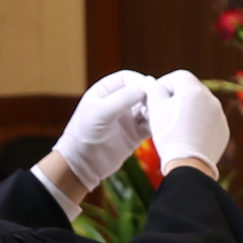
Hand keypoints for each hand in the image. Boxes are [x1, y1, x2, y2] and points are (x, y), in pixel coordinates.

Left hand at [48, 70, 154, 190]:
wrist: (81, 165)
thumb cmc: (83, 134)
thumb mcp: (101, 112)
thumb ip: (123, 98)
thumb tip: (147, 86)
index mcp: (105, 91)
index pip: (126, 78)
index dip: (139, 81)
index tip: (149, 87)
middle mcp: (117, 103)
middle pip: (140, 92)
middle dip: (150, 95)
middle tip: (159, 100)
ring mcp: (127, 119)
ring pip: (148, 108)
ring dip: (155, 110)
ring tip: (158, 114)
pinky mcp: (135, 135)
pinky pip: (150, 125)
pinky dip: (157, 124)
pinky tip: (160, 126)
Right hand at [148, 70, 228, 172]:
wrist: (189, 165)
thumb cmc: (169, 135)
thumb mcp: (155, 109)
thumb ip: (154, 90)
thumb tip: (154, 84)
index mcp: (194, 90)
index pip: (179, 76)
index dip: (165, 83)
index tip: (155, 95)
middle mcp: (211, 99)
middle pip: (191, 89)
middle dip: (176, 96)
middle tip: (162, 109)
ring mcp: (219, 115)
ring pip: (201, 104)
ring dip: (188, 109)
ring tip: (174, 124)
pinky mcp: (223, 130)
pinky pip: (209, 119)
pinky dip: (199, 122)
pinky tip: (187, 135)